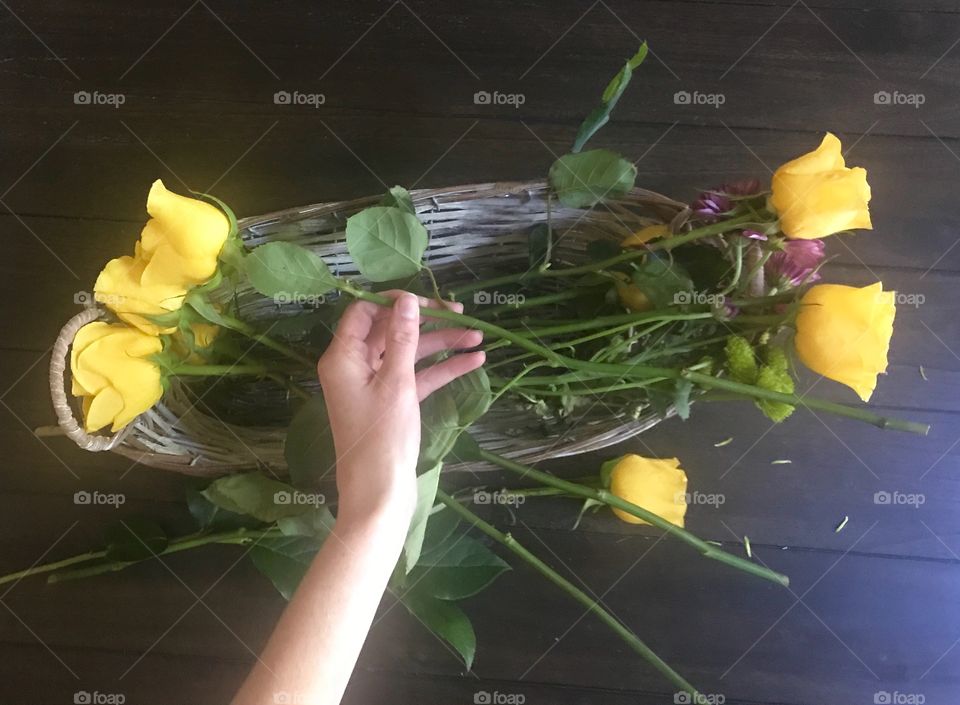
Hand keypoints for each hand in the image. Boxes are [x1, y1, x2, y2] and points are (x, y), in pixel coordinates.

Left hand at [316, 291, 484, 526]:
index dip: (395, 302)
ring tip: (479, 337)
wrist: (380, 493)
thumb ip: (402, 338)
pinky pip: (418, 377)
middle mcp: (355, 366)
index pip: (364, 312)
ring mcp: (375, 385)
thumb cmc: (382, 437)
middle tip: (462, 313)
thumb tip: (407, 299)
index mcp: (343, 357)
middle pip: (391, 330)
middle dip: (428, 322)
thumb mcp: (396, 382)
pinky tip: (474, 362)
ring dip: (442, 345)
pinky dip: (442, 370)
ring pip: (409, 353)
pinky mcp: (393, 403)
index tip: (428, 300)